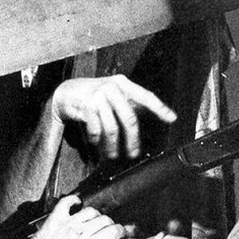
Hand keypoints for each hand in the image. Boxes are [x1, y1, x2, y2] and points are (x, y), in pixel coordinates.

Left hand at [6, 195, 125, 238]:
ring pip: (91, 211)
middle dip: (111, 225)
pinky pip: (67, 202)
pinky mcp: (55, 219)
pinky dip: (74, 200)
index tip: (121, 234)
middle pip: (105, 220)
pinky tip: (78, 204)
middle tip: (109, 231)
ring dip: (96, 216)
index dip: (121, 232)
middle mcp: (78, 232)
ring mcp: (67, 223)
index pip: (114, 231)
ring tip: (95, 222)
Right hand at [51, 75, 176, 158]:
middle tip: (134, 153)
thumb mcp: (114, 93)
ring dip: (113, 145)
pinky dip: (97, 140)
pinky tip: (96, 143)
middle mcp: (113, 87)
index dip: (160, 108)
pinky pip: (96, 130)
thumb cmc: (95, 94)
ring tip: (113, 154)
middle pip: (130, 118)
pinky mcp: (86, 105)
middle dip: (133, 140)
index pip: (146, 96)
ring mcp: (99, 95)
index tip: (172, 118)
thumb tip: (149, 118)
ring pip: (112, 128)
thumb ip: (129, 103)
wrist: (67, 90)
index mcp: (124, 84)